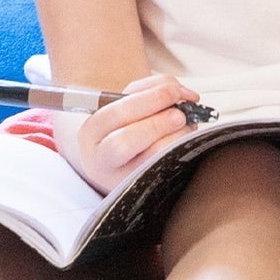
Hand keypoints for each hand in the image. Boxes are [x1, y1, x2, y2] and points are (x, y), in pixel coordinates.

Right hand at [66, 75, 200, 192]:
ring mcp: (121, 178)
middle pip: (125, 142)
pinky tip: (186, 139)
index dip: (149, 101)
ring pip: (151, 157)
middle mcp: (101, 158)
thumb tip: (182, 93)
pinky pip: (168, 168)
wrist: (118, 161)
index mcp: (92, 131)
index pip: (116, 115)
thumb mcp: (125, 103)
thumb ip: (149, 90)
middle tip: (181, 114)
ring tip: (186, 126)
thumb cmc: (124, 126)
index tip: (174, 93)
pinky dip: (184, 149)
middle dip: (158, 123)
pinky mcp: (145, 188)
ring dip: (176, 136)